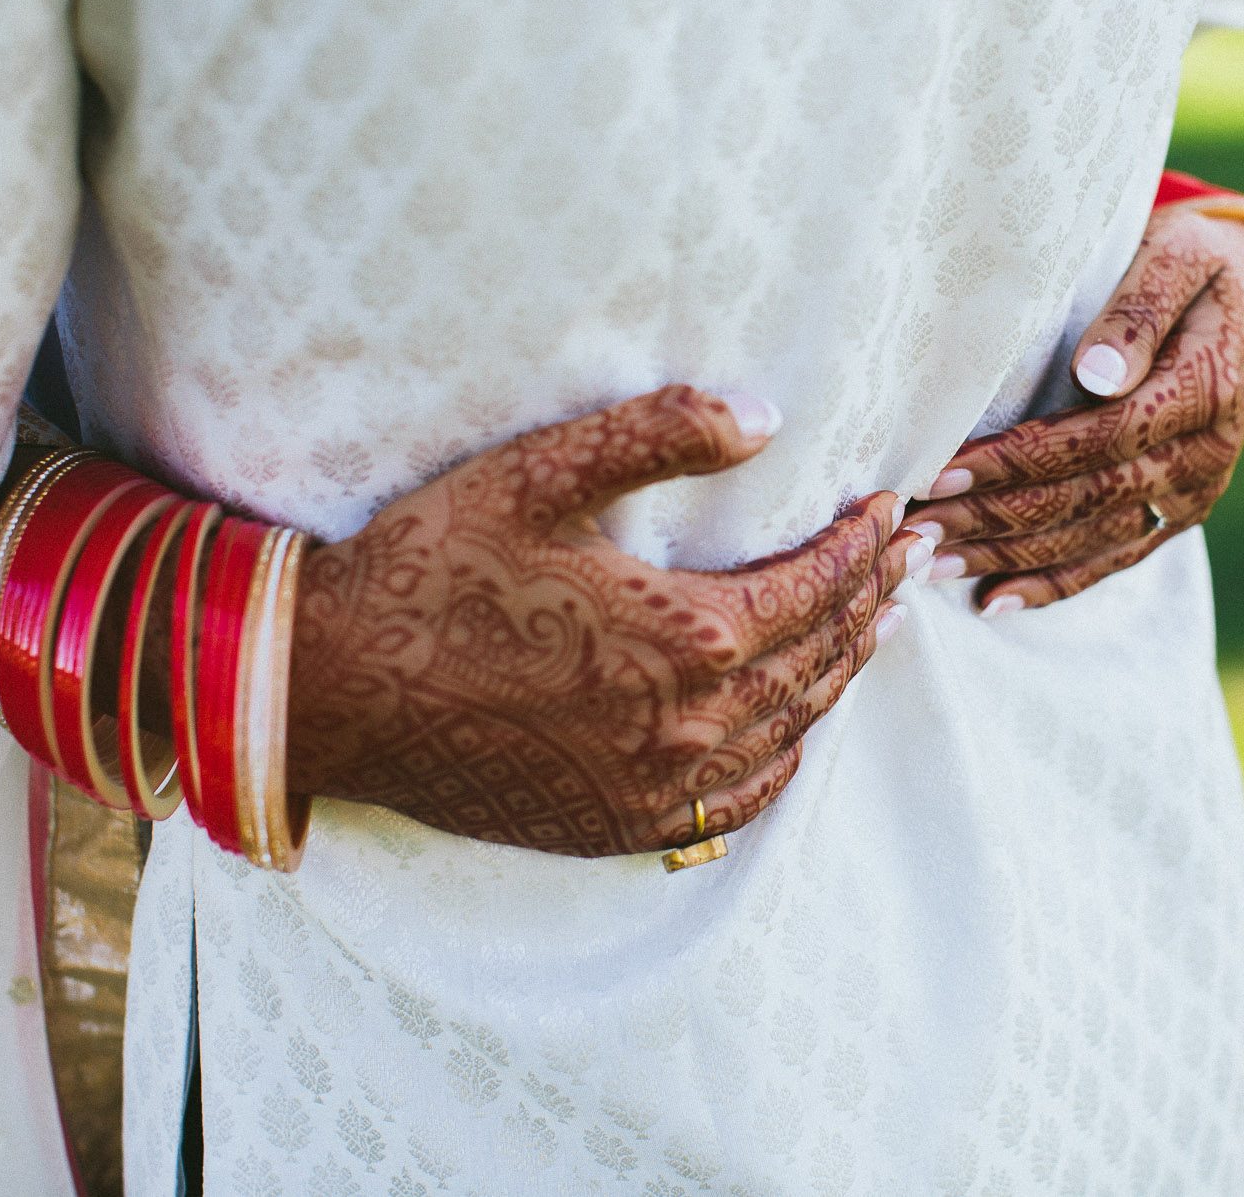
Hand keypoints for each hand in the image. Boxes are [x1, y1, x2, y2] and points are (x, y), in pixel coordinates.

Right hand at [285, 385, 929, 857]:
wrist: (335, 690)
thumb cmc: (433, 570)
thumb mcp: (540, 476)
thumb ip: (658, 435)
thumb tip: (765, 415)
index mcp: (689, 635)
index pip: (815, 584)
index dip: (862, 543)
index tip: (890, 507)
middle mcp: (692, 724)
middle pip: (821, 658)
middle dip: (871, 599)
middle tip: (908, 558)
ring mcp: (660, 788)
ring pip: (793, 728)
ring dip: (841, 671)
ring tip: (873, 626)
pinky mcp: (623, 826)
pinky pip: (744, 798)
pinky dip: (787, 750)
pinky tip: (796, 725)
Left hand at [902, 202, 1243, 614]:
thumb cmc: (1197, 264)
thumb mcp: (1178, 255)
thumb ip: (1139, 310)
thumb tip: (1097, 375)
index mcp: (1204, 389)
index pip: (1098, 438)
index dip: (1018, 461)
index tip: (943, 472)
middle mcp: (1202, 457)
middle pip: (1084, 499)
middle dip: (992, 518)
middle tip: (913, 531)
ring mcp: (1191, 496)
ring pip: (1088, 540)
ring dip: (1005, 557)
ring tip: (928, 564)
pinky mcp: (1175, 517)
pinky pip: (1110, 560)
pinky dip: (1049, 584)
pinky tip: (991, 602)